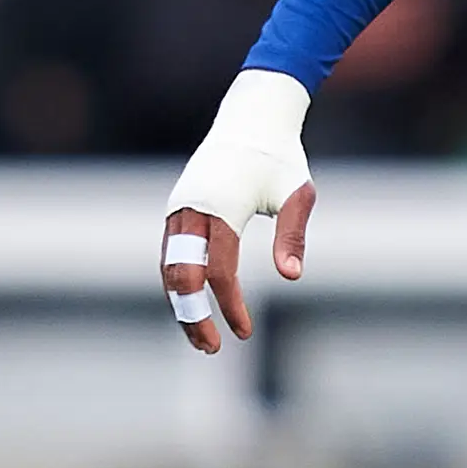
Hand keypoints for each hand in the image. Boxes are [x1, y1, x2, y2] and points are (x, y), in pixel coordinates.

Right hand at [162, 68, 317, 354]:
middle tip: (212, 348)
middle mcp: (191, 209)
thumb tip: (292, 278)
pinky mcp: (177, 209)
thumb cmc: (280, 158)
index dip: (230, 306)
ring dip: (181, 305)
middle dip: (193, 316)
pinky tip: (194, 305)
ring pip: (169, 267)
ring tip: (200, 338)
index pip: (218, 270)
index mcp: (220, 207)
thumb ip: (292, 235)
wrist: (252, 118)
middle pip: (181, 276)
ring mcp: (178, 208)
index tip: (245, 332)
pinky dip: (178, 283)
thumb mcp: (297, 194)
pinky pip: (170, 254)